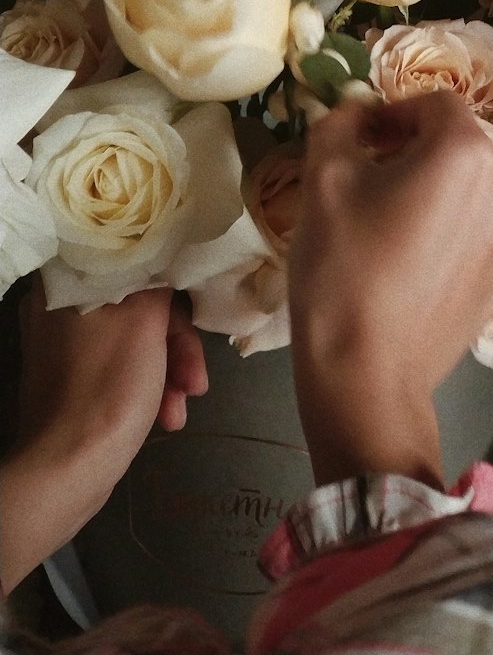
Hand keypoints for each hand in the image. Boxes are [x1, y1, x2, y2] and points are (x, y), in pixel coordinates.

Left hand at [0, 281, 207, 593]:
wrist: (67, 471)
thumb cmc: (107, 387)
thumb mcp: (145, 321)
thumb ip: (159, 282)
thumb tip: (168, 256)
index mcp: (67, 283)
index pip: (132, 259)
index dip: (172, 280)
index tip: (198, 302)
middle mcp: (58, 308)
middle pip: (139, 305)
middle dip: (175, 343)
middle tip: (195, 376)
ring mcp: (64, 347)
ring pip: (135, 339)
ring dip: (168, 371)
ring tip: (181, 405)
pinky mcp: (73, 380)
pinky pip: (121, 366)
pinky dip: (147, 386)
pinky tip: (166, 416)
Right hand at [288, 91, 492, 488]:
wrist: (367, 375)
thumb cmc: (343, 267)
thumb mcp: (323, 178)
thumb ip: (341, 124)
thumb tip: (357, 109)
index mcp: (466, 153)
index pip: (436, 103)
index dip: (395, 111)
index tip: (361, 136)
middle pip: (460, 146)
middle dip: (416, 149)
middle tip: (369, 176)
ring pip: (472, 191)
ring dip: (436, 191)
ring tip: (389, 221)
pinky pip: (478, 234)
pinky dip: (450, 231)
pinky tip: (410, 262)